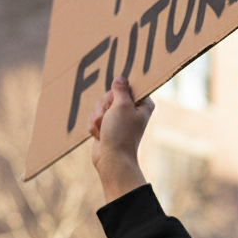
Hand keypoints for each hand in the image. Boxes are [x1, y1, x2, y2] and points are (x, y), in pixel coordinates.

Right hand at [88, 75, 152, 202]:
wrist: (112, 160)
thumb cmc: (121, 134)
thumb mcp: (121, 106)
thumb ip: (120, 89)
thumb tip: (121, 78)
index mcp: (143, 105)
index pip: (127, 86)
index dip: (117, 92)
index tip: (117, 102)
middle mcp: (133, 111)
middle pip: (110, 95)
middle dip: (104, 106)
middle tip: (109, 117)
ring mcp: (119, 120)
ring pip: (100, 106)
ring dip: (98, 117)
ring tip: (105, 129)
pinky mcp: (108, 127)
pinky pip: (95, 118)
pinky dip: (95, 126)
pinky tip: (101, 135)